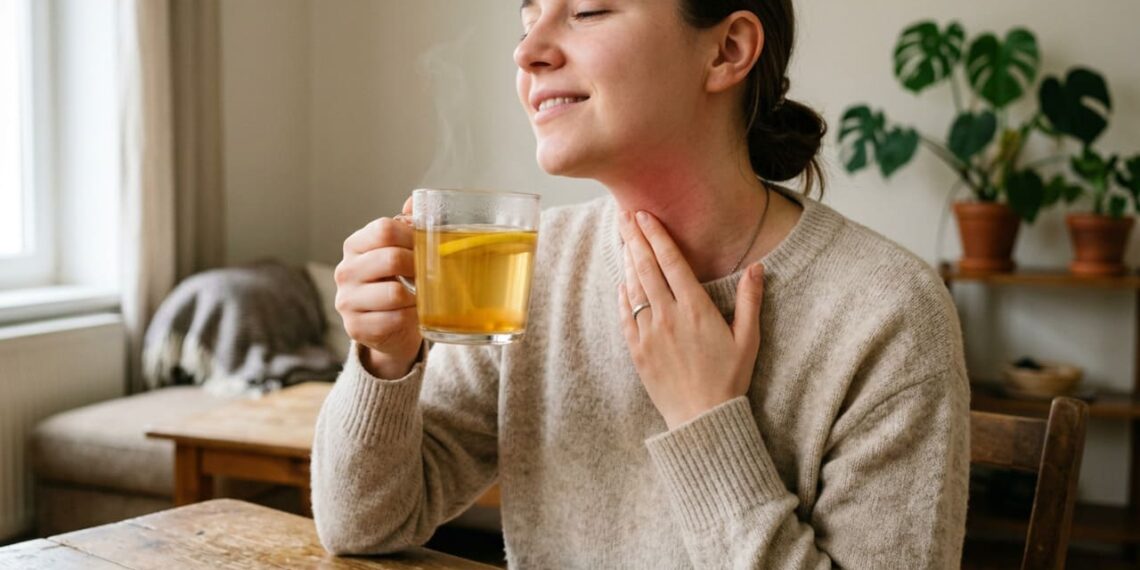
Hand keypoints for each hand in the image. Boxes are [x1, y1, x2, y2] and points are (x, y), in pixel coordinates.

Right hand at [335, 197, 422, 378]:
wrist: (386, 327)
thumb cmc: (395, 282)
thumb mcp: (398, 251)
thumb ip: (406, 225)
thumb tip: (413, 201)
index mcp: (354, 245)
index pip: (385, 229)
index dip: (413, 237)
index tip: (427, 247)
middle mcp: (345, 271)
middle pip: (392, 259)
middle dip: (419, 267)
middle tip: (430, 274)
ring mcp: (347, 301)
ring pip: (395, 293)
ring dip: (417, 296)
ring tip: (421, 296)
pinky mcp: (356, 328)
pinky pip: (396, 319)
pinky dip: (412, 318)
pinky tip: (413, 314)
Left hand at [616, 210, 765, 429]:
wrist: (702, 419)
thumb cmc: (729, 379)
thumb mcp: (748, 339)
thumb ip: (749, 300)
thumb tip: (757, 267)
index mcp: (696, 309)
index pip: (672, 263)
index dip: (657, 236)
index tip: (645, 216)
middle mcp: (668, 316)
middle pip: (646, 268)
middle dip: (635, 239)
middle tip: (624, 215)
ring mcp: (649, 333)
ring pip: (633, 288)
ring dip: (627, 261)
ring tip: (623, 240)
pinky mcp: (637, 350)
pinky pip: (626, 315)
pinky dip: (623, 295)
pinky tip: (622, 281)